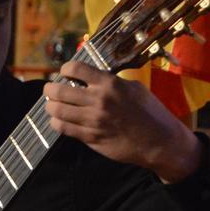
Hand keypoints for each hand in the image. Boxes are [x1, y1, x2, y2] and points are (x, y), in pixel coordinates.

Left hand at [42, 61, 200, 182]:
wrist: (159, 142)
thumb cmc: (151, 113)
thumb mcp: (135, 88)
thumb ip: (113, 82)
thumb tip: (95, 78)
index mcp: (110, 84)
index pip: (75, 68)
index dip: (65, 68)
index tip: (65, 72)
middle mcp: (98, 100)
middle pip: (59, 90)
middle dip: (50, 89)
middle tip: (50, 90)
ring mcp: (92, 120)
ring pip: (56, 110)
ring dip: (51, 106)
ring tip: (52, 105)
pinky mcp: (90, 138)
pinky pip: (63, 128)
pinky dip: (56, 122)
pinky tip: (59, 120)